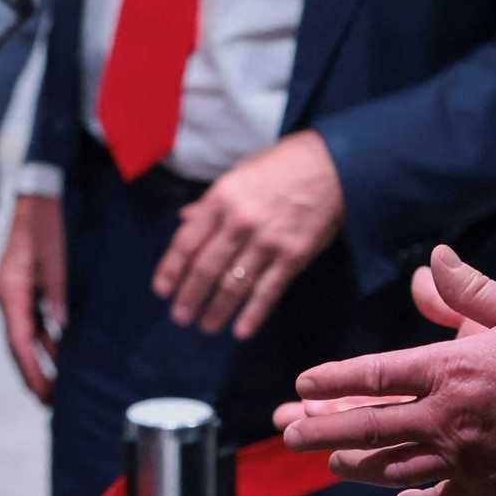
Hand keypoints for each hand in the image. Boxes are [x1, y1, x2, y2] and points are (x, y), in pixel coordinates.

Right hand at [0, 193, 66, 404]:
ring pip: (24, 334)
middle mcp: (6, 296)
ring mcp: (12, 292)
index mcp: (10, 291)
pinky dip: (43, 339)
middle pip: (18, 344)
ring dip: (39, 359)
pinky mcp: (22, 288)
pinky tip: (58, 353)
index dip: (32, 371)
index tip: (44, 395)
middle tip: (51, 402)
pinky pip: (30, 321)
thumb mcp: (56, 261)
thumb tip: (61, 330)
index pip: (18, 342)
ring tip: (56, 386)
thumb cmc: (47, 226)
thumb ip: (57, 296)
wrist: (38, 198)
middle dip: (33, 373)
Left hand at [152, 130, 343, 339]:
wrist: (333, 165)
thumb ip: (211, 203)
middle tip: (180, 317)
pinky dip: (252, 315)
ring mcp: (267, 241)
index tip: (162, 291)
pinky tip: (240, 331)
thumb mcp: (239, 174)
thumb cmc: (281, 166)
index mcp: (221, 198)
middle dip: (190, 297)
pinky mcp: (293, 256)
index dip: (171, 270)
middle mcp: (240, 221)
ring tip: (206, 326)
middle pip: (206, 268)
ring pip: (234, 285)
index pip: (187, 242)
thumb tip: (184, 219)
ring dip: (216, 310)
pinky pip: (268, 292)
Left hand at [281, 246, 495, 495]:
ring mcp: (466, 459)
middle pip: (368, 427)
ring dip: (355, 466)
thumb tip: (429, 261)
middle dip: (322, 430)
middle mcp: (449, 418)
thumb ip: (466, 289)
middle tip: (289, 432)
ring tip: (329, 460)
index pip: (374, 375)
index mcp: (452, 369)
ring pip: (393, 468)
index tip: (301, 386)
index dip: (333, 381)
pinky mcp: (489, 489)